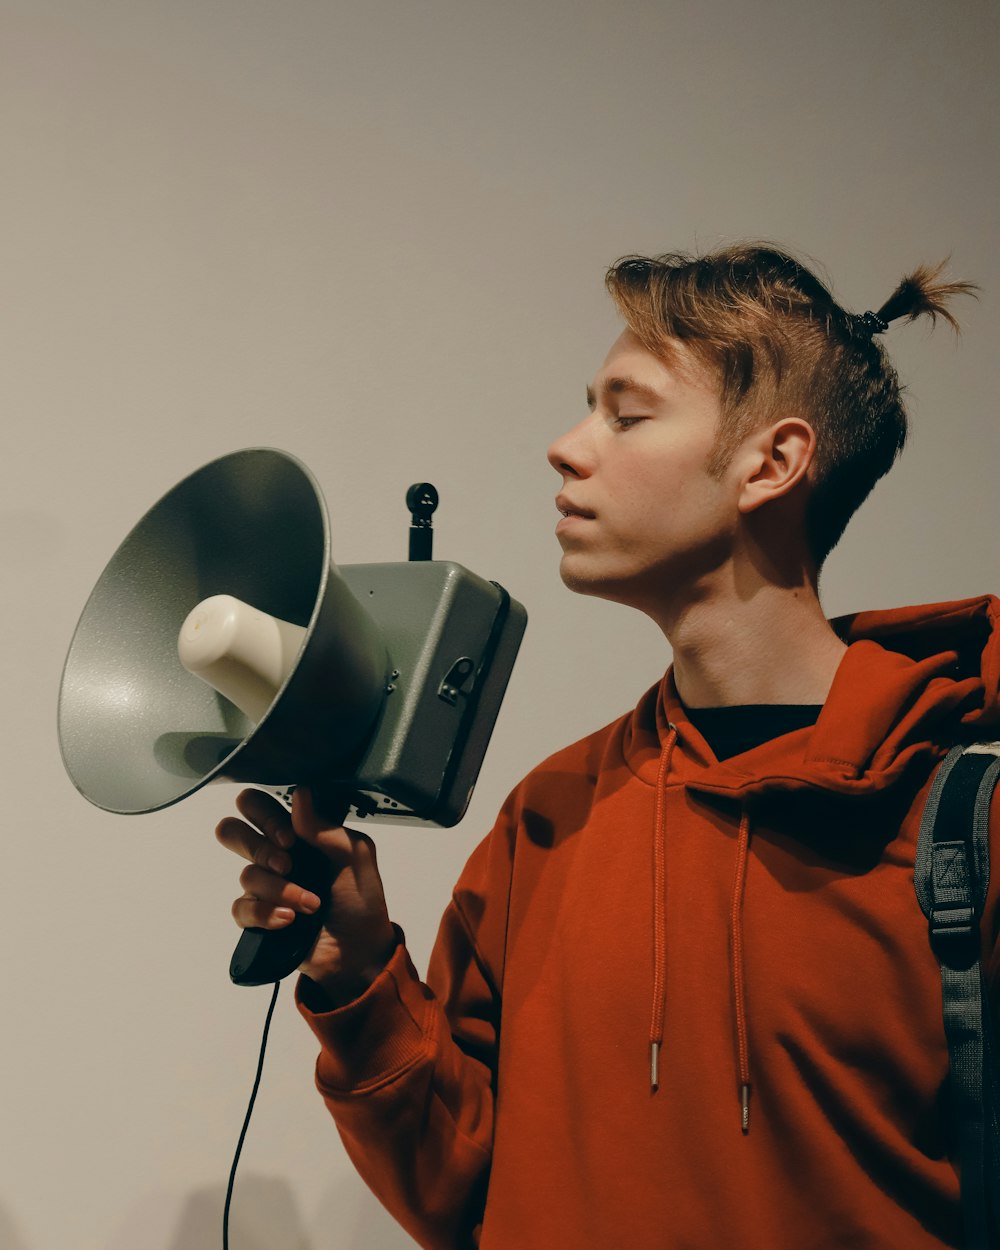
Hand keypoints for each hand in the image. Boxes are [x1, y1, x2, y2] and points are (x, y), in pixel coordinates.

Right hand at [216, 787, 398, 1002]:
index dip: (265, 815)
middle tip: (287, 864)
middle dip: (257, 846)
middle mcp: (274, 855)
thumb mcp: (356, 856)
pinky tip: (290, 919)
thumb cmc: (359, 899)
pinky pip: (242, 908)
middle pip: (231, 831)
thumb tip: (300, 794)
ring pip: (247, 875)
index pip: (258, 806)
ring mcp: (264, 887)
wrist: (358, 948)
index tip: (291, 838)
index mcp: (297, 833)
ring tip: (311, 903)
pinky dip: (267, 913)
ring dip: (283, 890)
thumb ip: (326, 827)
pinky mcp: (257, 917)